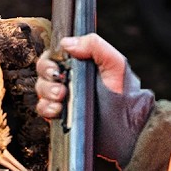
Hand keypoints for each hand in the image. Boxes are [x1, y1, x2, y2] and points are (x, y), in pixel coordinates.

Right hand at [34, 34, 154, 165]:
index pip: (54, 56)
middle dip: (47, 76)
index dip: (50, 60)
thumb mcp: (115, 64)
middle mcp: (69, 80)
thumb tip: (66, 43)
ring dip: (47, 92)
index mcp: (80, 65)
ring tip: (62, 97)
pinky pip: (43, 109)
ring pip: (41, 89)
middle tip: (60, 84)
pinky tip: (58, 110)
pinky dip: (46, 108)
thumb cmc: (125, 95)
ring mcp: (64, 99)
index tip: (57, 67)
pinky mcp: (61, 116)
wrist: (128, 127)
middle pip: (44, 72)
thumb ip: (95, 46)